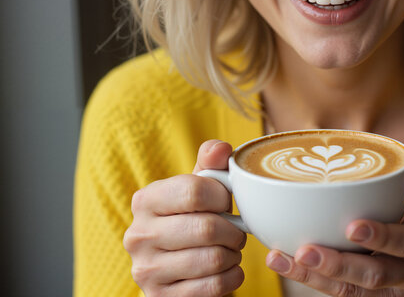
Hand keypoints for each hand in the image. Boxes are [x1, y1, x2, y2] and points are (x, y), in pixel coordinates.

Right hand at [123, 140, 246, 295]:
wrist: (175, 270)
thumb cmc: (191, 219)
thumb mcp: (197, 189)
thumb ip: (211, 165)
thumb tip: (221, 149)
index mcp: (145, 200)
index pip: (195, 191)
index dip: (223, 196)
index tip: (228, 202)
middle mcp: (138, 235)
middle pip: (207, 228)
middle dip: (233, 230)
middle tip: (236, 231)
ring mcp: (146, 270)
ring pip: (212, 259)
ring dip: (233, 254)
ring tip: (229, 249)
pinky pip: (213, 286)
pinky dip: (232, 276)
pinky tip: (227, 269)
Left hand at [265, 147, 403, 295]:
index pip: (403, 242)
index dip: (379, 237)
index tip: (351, 227)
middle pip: (373, 276)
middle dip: (338, 265)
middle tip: (305, 251)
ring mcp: (388, 292)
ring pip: (350, 291)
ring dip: (313, 277)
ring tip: (281, 259)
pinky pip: (340, 295)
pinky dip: (310, 281)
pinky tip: (284, 264)